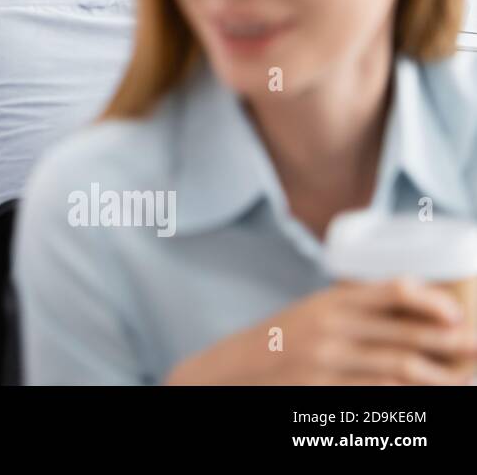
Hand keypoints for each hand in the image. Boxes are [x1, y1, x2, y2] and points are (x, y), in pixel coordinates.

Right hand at [165, 278, 476, 384]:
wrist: (233, 370)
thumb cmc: (281, 341)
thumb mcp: (313, 313)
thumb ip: (353, 309)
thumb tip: (412, 306)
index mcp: (329, 302)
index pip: (390, 290)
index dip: (429, 301)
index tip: (457, 313)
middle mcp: (330, 328)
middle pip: (404, 333)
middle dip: (449, 342)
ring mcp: (327, 362)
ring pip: (400, 368)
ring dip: (440, 376)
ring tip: (463, 378)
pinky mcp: (324, 391)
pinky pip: (378, 394)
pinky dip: (408, 396)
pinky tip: (425, 396)